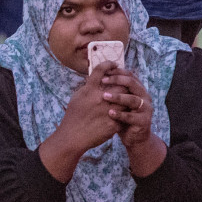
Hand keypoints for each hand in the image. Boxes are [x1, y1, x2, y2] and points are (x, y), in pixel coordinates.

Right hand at [38, 63, 122, 181]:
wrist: (73, 137)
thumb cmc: (73, 116)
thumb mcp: (77, 97)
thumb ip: (88, 87)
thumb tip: (98, 78)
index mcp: (89, 90)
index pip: (100, 70)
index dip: (109, 64)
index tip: (114, 64)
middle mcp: (99, 99)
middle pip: (119, 83)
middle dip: (123, 81)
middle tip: (125, 82)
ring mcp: (108, 111)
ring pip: (126, 99)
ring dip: (128, 97)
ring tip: (128, 96)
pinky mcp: (114, 123)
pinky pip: (125, 113)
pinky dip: (126, 111)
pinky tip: (125, 110)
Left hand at [102, 66, 167, 175]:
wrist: (133, 137)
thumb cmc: (121, 116)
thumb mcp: (116, 102)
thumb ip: (111, 90)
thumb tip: (95, 77)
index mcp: (137, 89)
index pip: (129, 75)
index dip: (117, 71)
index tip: (103, 72)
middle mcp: (144, 96)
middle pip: (133, 83)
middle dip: (117, 80)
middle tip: (103, 81)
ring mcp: (146, 109)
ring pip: (134, 99)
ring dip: (118, 97)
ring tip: (104, 96)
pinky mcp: (144, 121)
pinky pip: (132, 117)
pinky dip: (120, 114)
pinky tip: (110, 113)